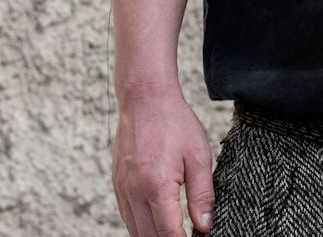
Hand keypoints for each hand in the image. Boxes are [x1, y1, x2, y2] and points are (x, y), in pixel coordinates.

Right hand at [113, 92, 214, 234]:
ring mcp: (122, 188)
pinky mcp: (117, 183)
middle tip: (185, 236)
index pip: (168, 233)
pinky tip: (154, 224)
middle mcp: (134, 192)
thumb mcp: (199, 156)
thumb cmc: (175, 123)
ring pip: (134, 229)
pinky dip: (139, 225)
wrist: (145, 100)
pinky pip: (126, 215)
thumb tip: (205, 225)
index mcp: (157, 186)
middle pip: (149, 236)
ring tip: (172, 232)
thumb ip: (202, 195)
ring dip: (152, 236)